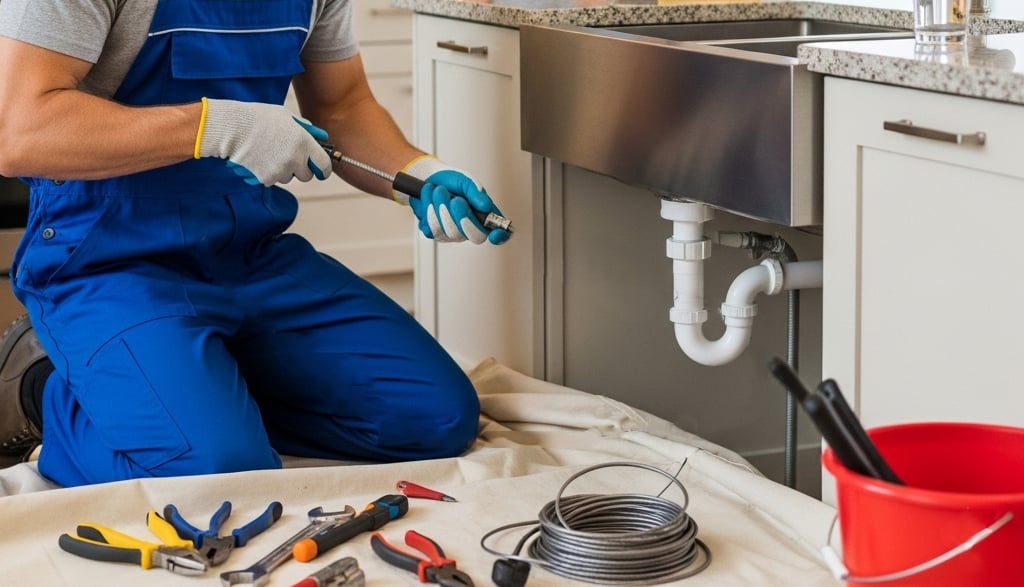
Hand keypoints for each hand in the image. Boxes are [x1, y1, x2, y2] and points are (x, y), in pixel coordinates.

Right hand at [195, 98, 332, 186]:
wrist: (231, 129)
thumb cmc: (258, 119)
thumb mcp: (285, 116)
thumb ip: (306, 128)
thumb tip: (322, 136)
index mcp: (304, 142)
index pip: (324, 166)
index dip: (322, 168)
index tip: (319, 169)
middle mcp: (295, 159)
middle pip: (306, 176)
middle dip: (300, 169)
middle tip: (287, 156)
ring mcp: (280, 171)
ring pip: (288, 178)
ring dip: (282, 170)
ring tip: (267, 153)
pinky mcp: (266, 179)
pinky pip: (272, 180)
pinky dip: (267, 173)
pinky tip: (258, 159)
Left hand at [400, 156, 510, 244]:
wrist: (427, 177)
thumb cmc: (451, 181)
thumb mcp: (467, 182)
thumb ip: (477, 194)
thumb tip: (487, 207)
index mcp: (484, 216)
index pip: (500, 232)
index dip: (501, 236)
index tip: (496, 234)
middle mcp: (470, 228)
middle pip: (475, 236)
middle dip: (464, 217)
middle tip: (456, 200)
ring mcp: (451, 234)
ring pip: (450, 231)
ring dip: (442, 206)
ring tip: (439, 190)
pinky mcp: (433, 233)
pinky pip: (432, 228)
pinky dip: (430, 208)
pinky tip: (430, 197)